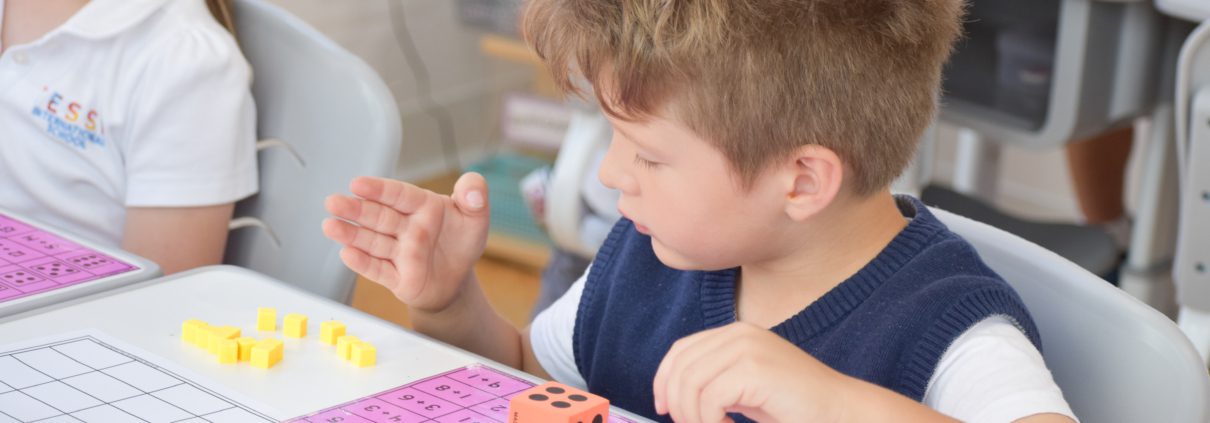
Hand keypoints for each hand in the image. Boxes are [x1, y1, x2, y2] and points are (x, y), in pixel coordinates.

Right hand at [322, 173, 490, 312]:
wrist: (457, 282)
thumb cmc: (461, 244)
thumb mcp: (476, 218)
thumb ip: (475, 196)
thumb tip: (473, 187)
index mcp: (423, 207)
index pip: (399, 195)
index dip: (379, 189)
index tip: (359, 184)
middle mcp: (406, 227)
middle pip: (378, 216)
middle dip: (355, 209)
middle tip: (334, 202)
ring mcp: (398, 252)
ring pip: (372, 241)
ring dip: (351, 234)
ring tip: (330, 226)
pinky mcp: (395, 277)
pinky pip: (378, 270)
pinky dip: (363, 263)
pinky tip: (347, 253)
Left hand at [652, 322, 849, 422]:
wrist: (838, 410)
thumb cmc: (794, 405)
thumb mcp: (744, 388)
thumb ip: (714, 381)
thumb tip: (671, 394)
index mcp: (735, 333)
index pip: (681, 350)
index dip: (664, 379)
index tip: (664, 408)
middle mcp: (739, 333)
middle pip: (681, 367)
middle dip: (677, 403)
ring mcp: (747, 348)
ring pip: (690, 384)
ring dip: (693, 416)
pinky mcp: (754, 368)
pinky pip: (709, 398)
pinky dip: (710, 420)